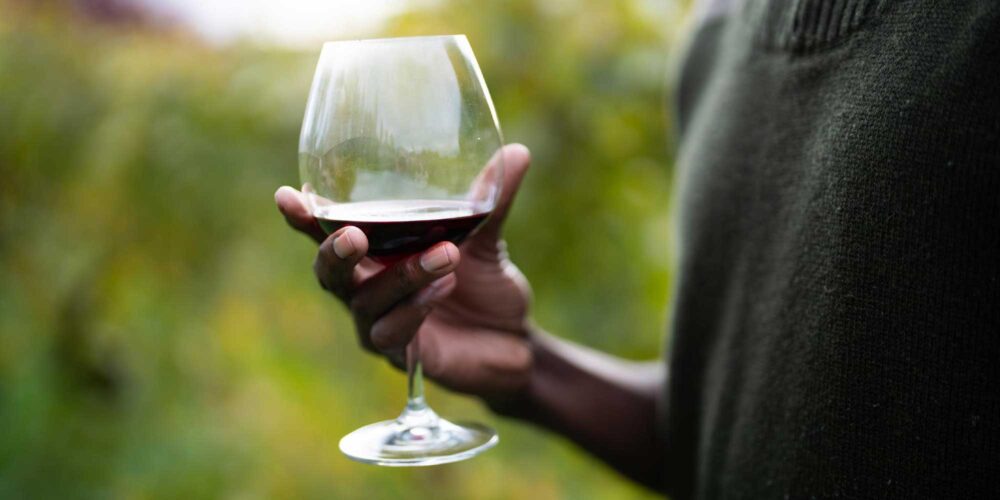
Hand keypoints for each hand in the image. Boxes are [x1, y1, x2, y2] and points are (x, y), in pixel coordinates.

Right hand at [275, 144, 533, 399]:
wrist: (513, 342)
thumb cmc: (484, 287)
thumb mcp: (487, 239)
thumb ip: (492, 199)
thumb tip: (516, 152)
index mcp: (374, 255)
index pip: (328, 233)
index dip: (303, 217)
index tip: (287, 195)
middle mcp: (366, 289)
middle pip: (328, 273)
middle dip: (334, 251)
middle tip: (355, 235)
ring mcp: (378, 325)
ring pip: (366, 302)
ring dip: (403, 276)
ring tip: (446, 253)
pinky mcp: (401, 356)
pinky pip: (394, 332)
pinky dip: (418, 306)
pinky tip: (446, 285)